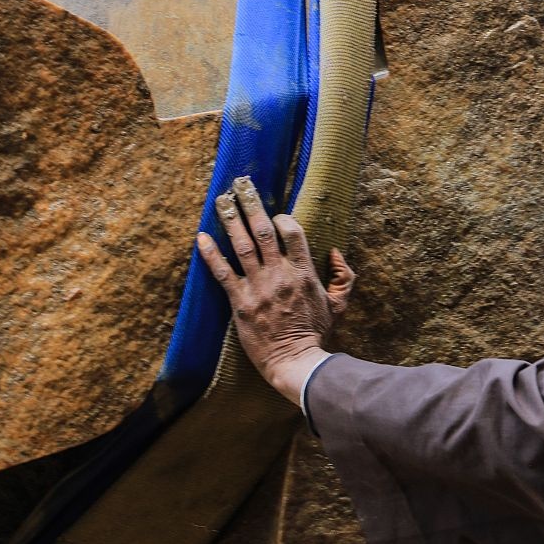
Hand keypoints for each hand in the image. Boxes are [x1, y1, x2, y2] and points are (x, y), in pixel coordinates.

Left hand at [197, 176, 354, 398]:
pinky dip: (211, 254)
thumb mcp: (339, 304)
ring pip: (242, 245)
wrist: (295, 361)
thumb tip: (335, 252)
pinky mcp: (240, 303)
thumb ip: (342, 276)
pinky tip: (201, 237)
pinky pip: (223, 273)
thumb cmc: (316, 332)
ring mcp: (258, 287)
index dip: (283, 217)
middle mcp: (280, 274)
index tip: (275, 213)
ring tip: (221, 199)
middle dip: (251, 204)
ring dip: (230, 220)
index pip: (292, 232)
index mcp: (303, 272)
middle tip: (240, 183)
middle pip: (263, 230)